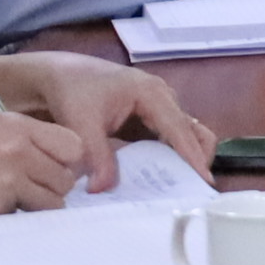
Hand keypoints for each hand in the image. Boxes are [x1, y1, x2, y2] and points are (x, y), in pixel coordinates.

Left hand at [0, 51, 218, 188]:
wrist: (60, 74)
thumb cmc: (73, 91)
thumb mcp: (81, 123)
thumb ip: (95, 156)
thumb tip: (102, 190)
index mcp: (151, 93)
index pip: (179, 128)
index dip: (192, 156)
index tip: (204, 182)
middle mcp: (163, 98)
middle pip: (193, 130)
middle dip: (198, 158)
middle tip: (191, 189)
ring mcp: (159, 107)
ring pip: (186, 135)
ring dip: (186, 159)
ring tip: (178, 188)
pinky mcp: (150, 118)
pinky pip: (170, 139)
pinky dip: (170, 157)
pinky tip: (159, 177)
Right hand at [0, 111, 89, 220]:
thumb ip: (21, 142)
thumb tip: (59, 162)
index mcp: (15, 126)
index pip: (73, 145)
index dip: (67, 162)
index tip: (57, 170)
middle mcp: (17, 150)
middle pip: (66, 178)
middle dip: (54, 189)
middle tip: (31, 193)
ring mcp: (8, 181)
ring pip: (52, 203)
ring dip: (39, 209)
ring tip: (11, 204)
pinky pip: (26, 220)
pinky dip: (16, 222)